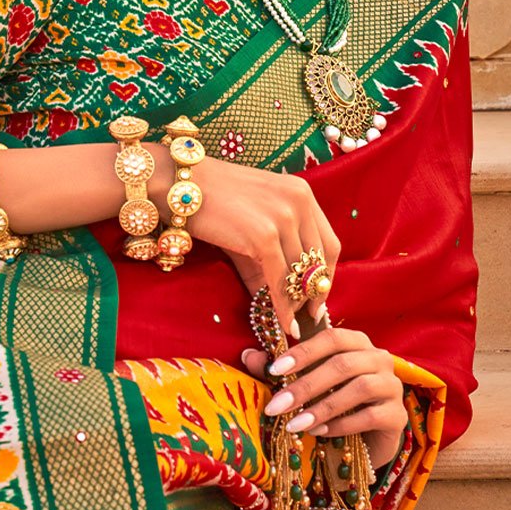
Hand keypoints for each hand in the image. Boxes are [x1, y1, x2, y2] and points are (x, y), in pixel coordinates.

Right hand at [175, 155, 340, 334]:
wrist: (181, 186)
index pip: (329, 243)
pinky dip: (283, 306)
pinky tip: (283, 323)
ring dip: (297, 303)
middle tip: (309, 316)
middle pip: (320, 260)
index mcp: (302, 194)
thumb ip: (271, 259)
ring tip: (293, 323)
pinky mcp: (264, 235)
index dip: (327, 276)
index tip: (319, 298)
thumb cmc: (213, 202)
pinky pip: (280, 280)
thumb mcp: (253, 224)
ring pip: (300, 272)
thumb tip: (284, 302)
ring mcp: (283, 217)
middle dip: (315, 293)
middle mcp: (299, 202)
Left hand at [240, 326, 406, 468]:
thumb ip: (280, 370)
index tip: (274, 370)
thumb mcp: (305, 384)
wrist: (367, 439)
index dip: (303, 352)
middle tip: (276, 406)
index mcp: (356, 343)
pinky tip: (320, 433)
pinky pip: (370, 416)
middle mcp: (379, 359)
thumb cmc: (333, 402)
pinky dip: (342, 424)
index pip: (331, 338)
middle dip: (305, 386)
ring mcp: (392, 386)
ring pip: (359, 388)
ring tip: (295, 424)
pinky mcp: (398, 416)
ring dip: (322, 407)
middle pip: (342, 364)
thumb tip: (247, 355)